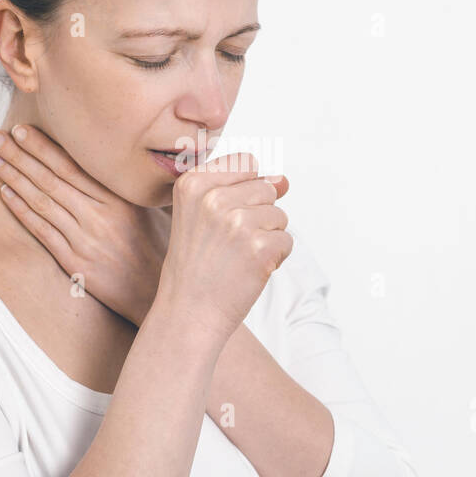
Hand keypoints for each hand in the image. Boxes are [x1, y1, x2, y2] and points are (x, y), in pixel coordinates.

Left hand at [0, 125, 170, 326]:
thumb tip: (112, 154)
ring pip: (42, 201)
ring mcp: (85, 239)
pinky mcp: (75, 261)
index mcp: (118, 198)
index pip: (73, 166)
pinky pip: (42, 231)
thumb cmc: (155, 247)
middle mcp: (100, 215)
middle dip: (20, 155)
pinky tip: (5, 193)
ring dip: (14, 178)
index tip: (21, 130)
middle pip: (51, 179)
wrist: (155, 291)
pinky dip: (22, 210)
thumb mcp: (149, 209)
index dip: (44, 147)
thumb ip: (126, 184)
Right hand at [156, 151, 292, 340]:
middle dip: (257, 217)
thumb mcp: (202, 216)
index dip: (243, 193)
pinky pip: (287, 241)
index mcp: (193, 183)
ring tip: (237, 258)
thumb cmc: (196, 266)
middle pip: (266, 189)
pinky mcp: (259, 248)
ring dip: (267, 239)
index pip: (246, 164)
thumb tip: (283, 180)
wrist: (188, 312)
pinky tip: (249, 270)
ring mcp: (237, 222)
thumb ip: (241, 189)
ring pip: (279, 215)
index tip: (221, 219)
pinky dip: (275, 259)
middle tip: (228, 244)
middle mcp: (214, 198)